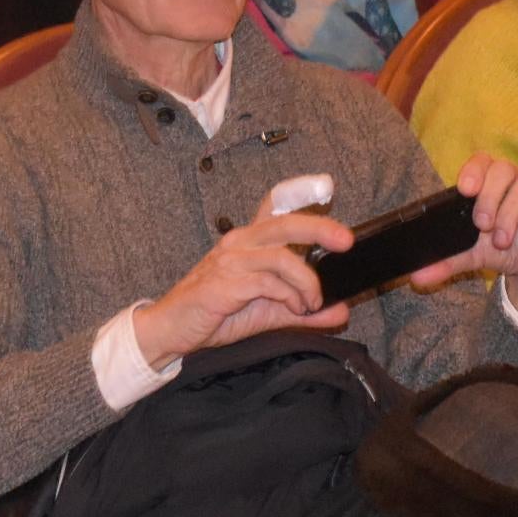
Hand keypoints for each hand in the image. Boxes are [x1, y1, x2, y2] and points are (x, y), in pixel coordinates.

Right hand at [132, 210, 357, 371]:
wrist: (172, 330)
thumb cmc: (216, 314)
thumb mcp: (268, 312)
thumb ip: (304, 310)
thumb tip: (342, 310)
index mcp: (248, 241)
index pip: (273, 206)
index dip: (299, 192)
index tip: (327, 186)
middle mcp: (239, 242)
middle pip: (285, 223)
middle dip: (320, 228)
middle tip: (345, 242)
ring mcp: (230, 261)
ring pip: (282, 257)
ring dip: (306, 282)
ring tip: (311, 303)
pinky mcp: (224, 283)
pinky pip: (267, 283)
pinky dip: (289, 296)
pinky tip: (294, 308)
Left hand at [409, 156, 517, 329]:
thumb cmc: (510, 249)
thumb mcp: (477, 255)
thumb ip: (449, 261)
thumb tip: (416, 277)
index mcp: (498, 185)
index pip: (485, 161)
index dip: (475, 170)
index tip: (465, 190)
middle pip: (506, 170)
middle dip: (490, 197)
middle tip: (482, 226)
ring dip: (510, 216)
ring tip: (501, 242)